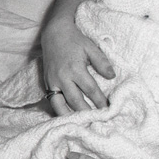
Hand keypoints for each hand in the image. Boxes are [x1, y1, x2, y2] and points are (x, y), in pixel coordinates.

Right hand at [42, 0, 114, 114]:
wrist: (54, 34)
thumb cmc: (75, 40)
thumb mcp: (91, 47)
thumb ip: (101, 62)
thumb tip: (112, 76)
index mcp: (75, 69)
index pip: (90, 89)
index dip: (100, 100)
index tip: (108, 109)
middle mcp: (62, 78)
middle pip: (76, 101)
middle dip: (87, 112)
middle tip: (97, 122)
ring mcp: (53, 82)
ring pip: (60, 105)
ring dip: (71, 116)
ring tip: (81, 125)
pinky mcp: (46, 84)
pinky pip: (52, 101)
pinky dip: (59, 111)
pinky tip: (66, 118)